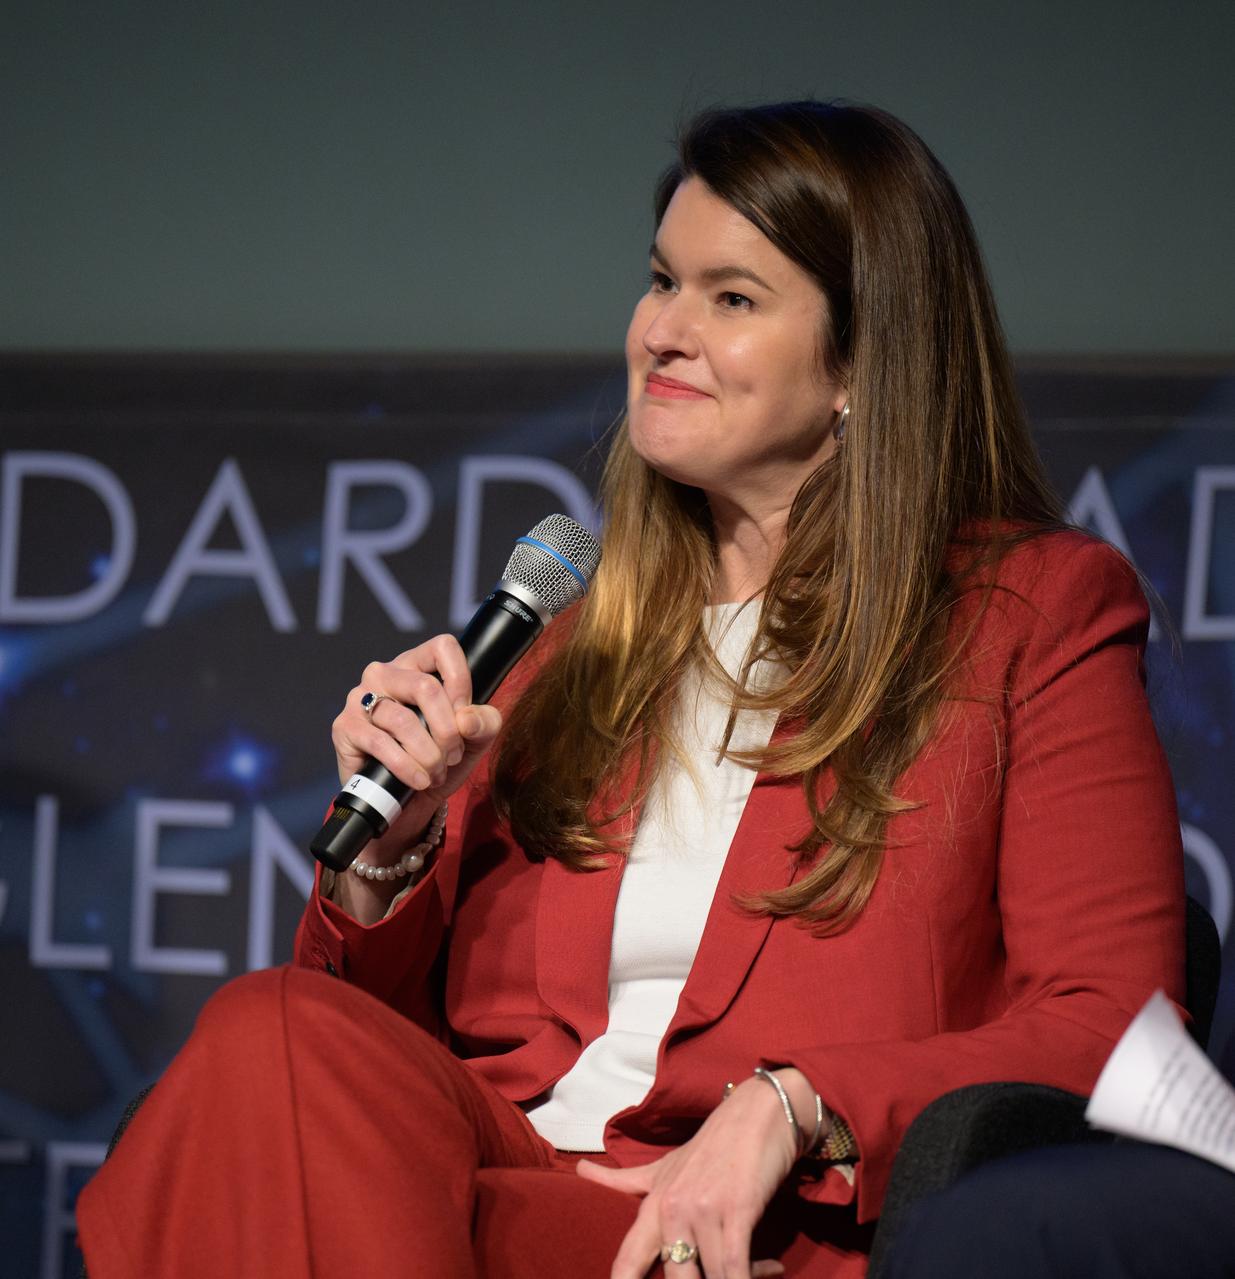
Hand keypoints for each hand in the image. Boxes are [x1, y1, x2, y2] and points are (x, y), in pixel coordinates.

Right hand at [327, 635, 501, 920]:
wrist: (407, 802)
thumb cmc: (440, 760)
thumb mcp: (474, 741)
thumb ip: (484, 723)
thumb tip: (466, 718)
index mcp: (417, 665)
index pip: (443, 647)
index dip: (461, 681)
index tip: (466, 718)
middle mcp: (385, 674)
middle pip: (426, 686)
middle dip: (447, 730)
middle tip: (453, 755)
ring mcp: (360, 698)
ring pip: (404, 719)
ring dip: (429, 753)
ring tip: (437, 771)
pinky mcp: (345, 727)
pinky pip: (381, 744)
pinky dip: (407, 766)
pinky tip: (420, 780)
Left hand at [576, 1071, 814, 1277]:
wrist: (756, 1112)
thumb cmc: (711, 1145)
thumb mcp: (664, 1165)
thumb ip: (626, 1181)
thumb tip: (581, 1170)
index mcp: (653, 1204)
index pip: (628, 1260)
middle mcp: (671, 1209)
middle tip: (717, 1275)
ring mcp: (702, 1209)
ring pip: (712, 1278)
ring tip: (762, 1270)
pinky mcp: (736, 1209)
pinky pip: (736, 1267)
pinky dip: (753, 1277)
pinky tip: (773, 1270)